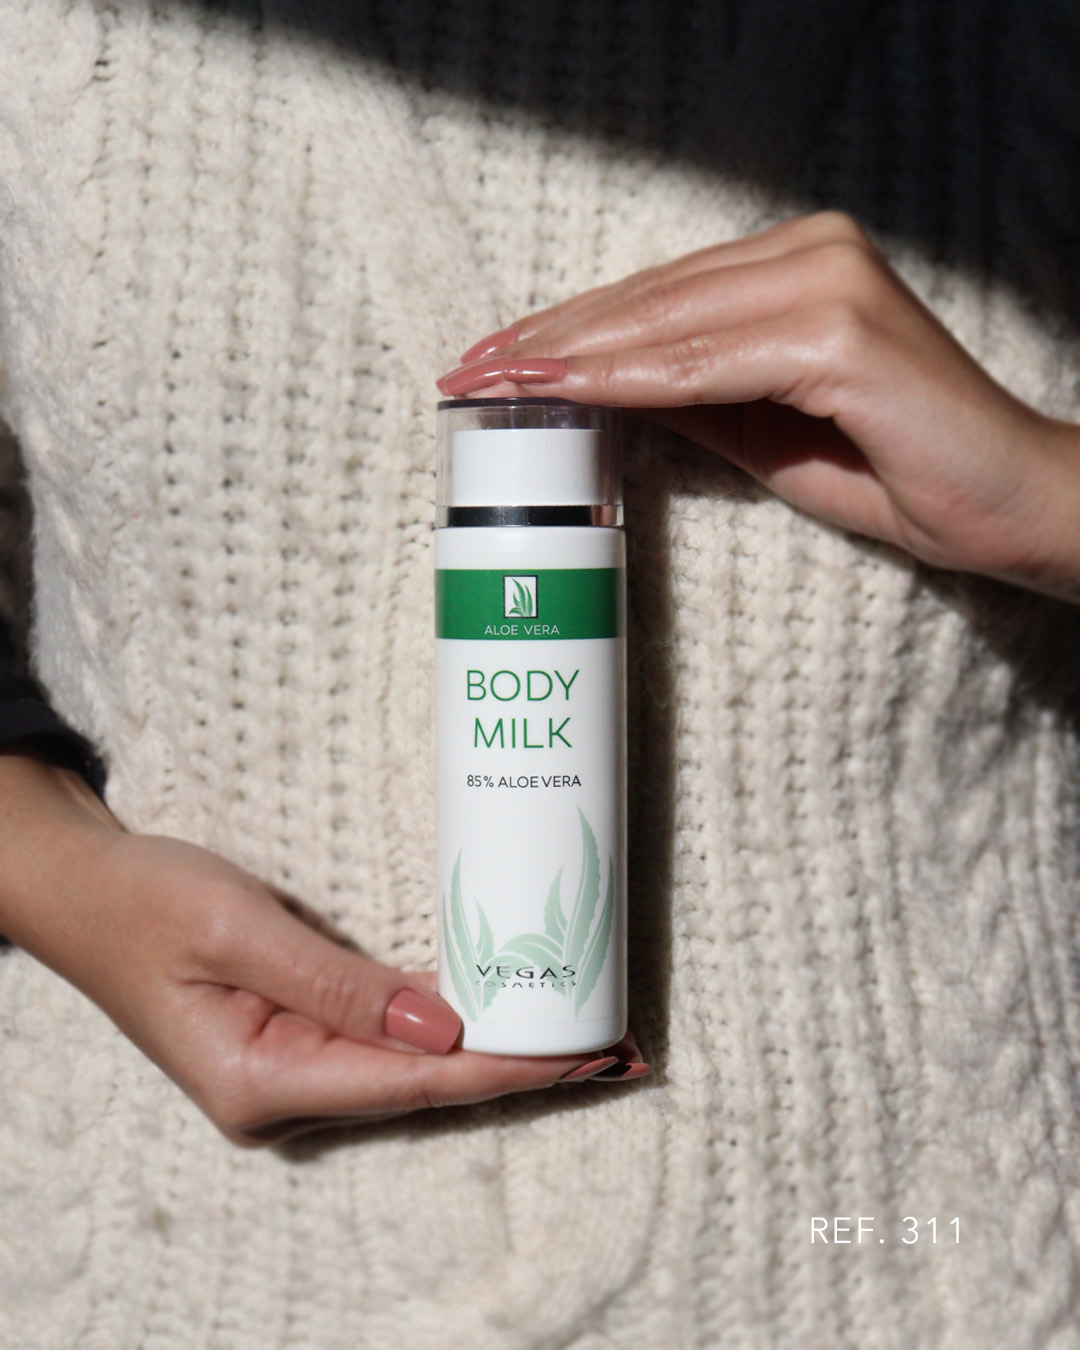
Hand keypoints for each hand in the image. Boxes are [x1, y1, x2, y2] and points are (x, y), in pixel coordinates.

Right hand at [0, 753, 643, 1144]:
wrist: (82, 891)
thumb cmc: (146, 900)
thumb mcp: (236, 928)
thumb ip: (337, 983)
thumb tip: (444, 1024)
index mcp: (260, 1079)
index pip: (413, 1079)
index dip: (504, 1065)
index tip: (583, 1053)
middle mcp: (280, 1095)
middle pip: (425, 1088)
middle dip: (520, 1068)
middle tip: (615, 1050)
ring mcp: (287, 1074)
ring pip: (414, 1073)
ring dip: (496, 1054)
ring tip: (580, 1040)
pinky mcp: (293, 1043)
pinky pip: (387, 1048)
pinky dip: (451, 1036)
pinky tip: (499, 1024)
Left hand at [439, 211, 1079, 598]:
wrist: (1006, 507)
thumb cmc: (900, 471)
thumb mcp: (771, 436)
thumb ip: (699, 401)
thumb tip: (612, 393)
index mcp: (798, 267)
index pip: (659, 295)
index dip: (570, 329)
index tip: (497, 363)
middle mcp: (812, 253)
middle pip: (649, 298)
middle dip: (550, 339)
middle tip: (467, 371)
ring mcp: (828, 282)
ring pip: (667, 321)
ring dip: (571, 355)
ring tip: (494, 382)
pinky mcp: (840, 331)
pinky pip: (710, 360)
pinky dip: (631, 377)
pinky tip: (567, 390)